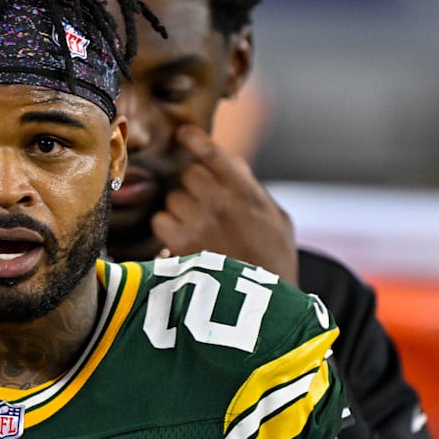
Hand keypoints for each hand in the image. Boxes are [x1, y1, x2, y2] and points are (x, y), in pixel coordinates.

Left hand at [151, 125, 298, 283]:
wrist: (262, 305)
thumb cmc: (274, 261)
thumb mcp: (278, 219)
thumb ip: (254, 188)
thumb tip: (232, 161)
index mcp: (247, 192)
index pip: (215, 153)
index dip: (195, 139)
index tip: (184, 133)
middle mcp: (220, 202)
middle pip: (189, 174)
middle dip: (193, 186)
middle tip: (203, 204)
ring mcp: (198, 223)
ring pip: (172, 198)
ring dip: (180, 209)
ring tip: (197, 228)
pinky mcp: (179, 245)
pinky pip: (160, 221)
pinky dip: (167, 229)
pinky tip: (182, 240)